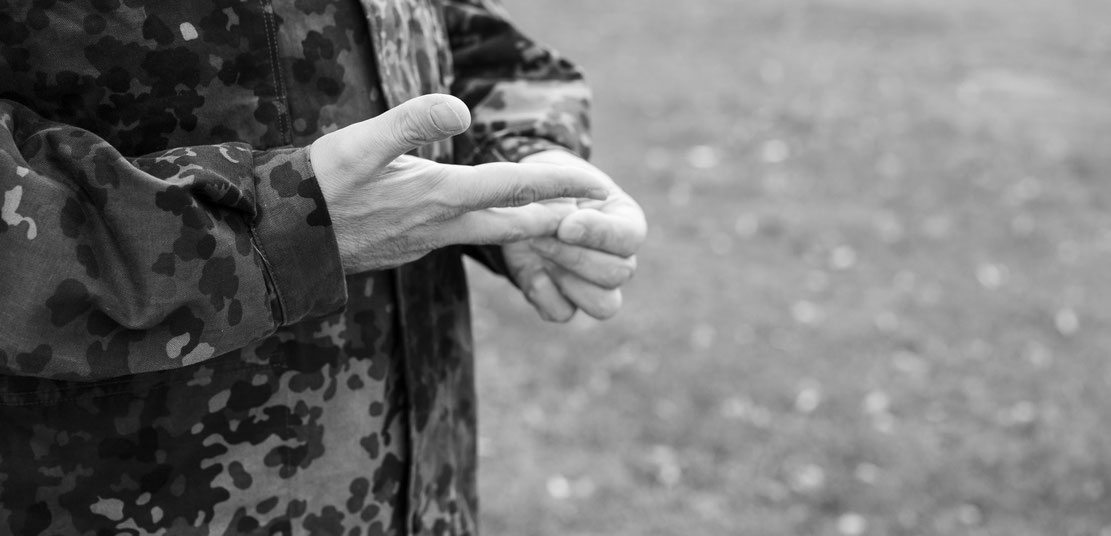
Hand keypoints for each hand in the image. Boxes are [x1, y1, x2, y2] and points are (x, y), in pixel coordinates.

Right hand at [310, 94, 609, 272]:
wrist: (278, 242)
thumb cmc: (314, 187)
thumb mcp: (358, 144)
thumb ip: (410, 123)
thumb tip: (461, 111)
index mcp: (438, 195)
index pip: (515, 187)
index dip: (559, 185)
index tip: (599, 185)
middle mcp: (440, 225)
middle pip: (515, 223)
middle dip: (558, 218)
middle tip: (598, 215)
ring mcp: (424, 242)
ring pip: (490, 235)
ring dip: (528, 228)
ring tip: (557, 218)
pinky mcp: (407, 248)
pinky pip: (462, 238)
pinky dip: (489, 231)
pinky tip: (488, 222)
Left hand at [503, 150, 646, 320]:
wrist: (515, 200)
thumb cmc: (546, 184)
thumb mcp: (556, 179)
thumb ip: (566, 196)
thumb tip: (569, 228)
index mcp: (626, 223)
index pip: (630, 238)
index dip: (599, 235)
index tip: (565, 226)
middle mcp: (618, 259)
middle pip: (619, 274)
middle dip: (575, 256)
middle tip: (540, 236)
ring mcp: (592, 285)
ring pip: (603, 304)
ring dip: (567, 280)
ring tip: (539, 251)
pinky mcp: (562, 300)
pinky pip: (562, 313)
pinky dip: (544, 295)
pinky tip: (532, 270)